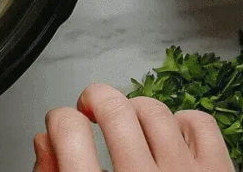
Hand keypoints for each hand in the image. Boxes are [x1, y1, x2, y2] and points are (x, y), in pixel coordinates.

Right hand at [34, 84, 232, 171]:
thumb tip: (45, 141)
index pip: (67, 127)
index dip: (58, 120)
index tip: (63, 127)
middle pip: (111, 106)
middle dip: (93, 101)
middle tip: (90, 112)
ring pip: (152, 109)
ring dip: (134, 112)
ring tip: (130, 130)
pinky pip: (197, 121)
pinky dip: (180, 125)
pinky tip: (169, 141)